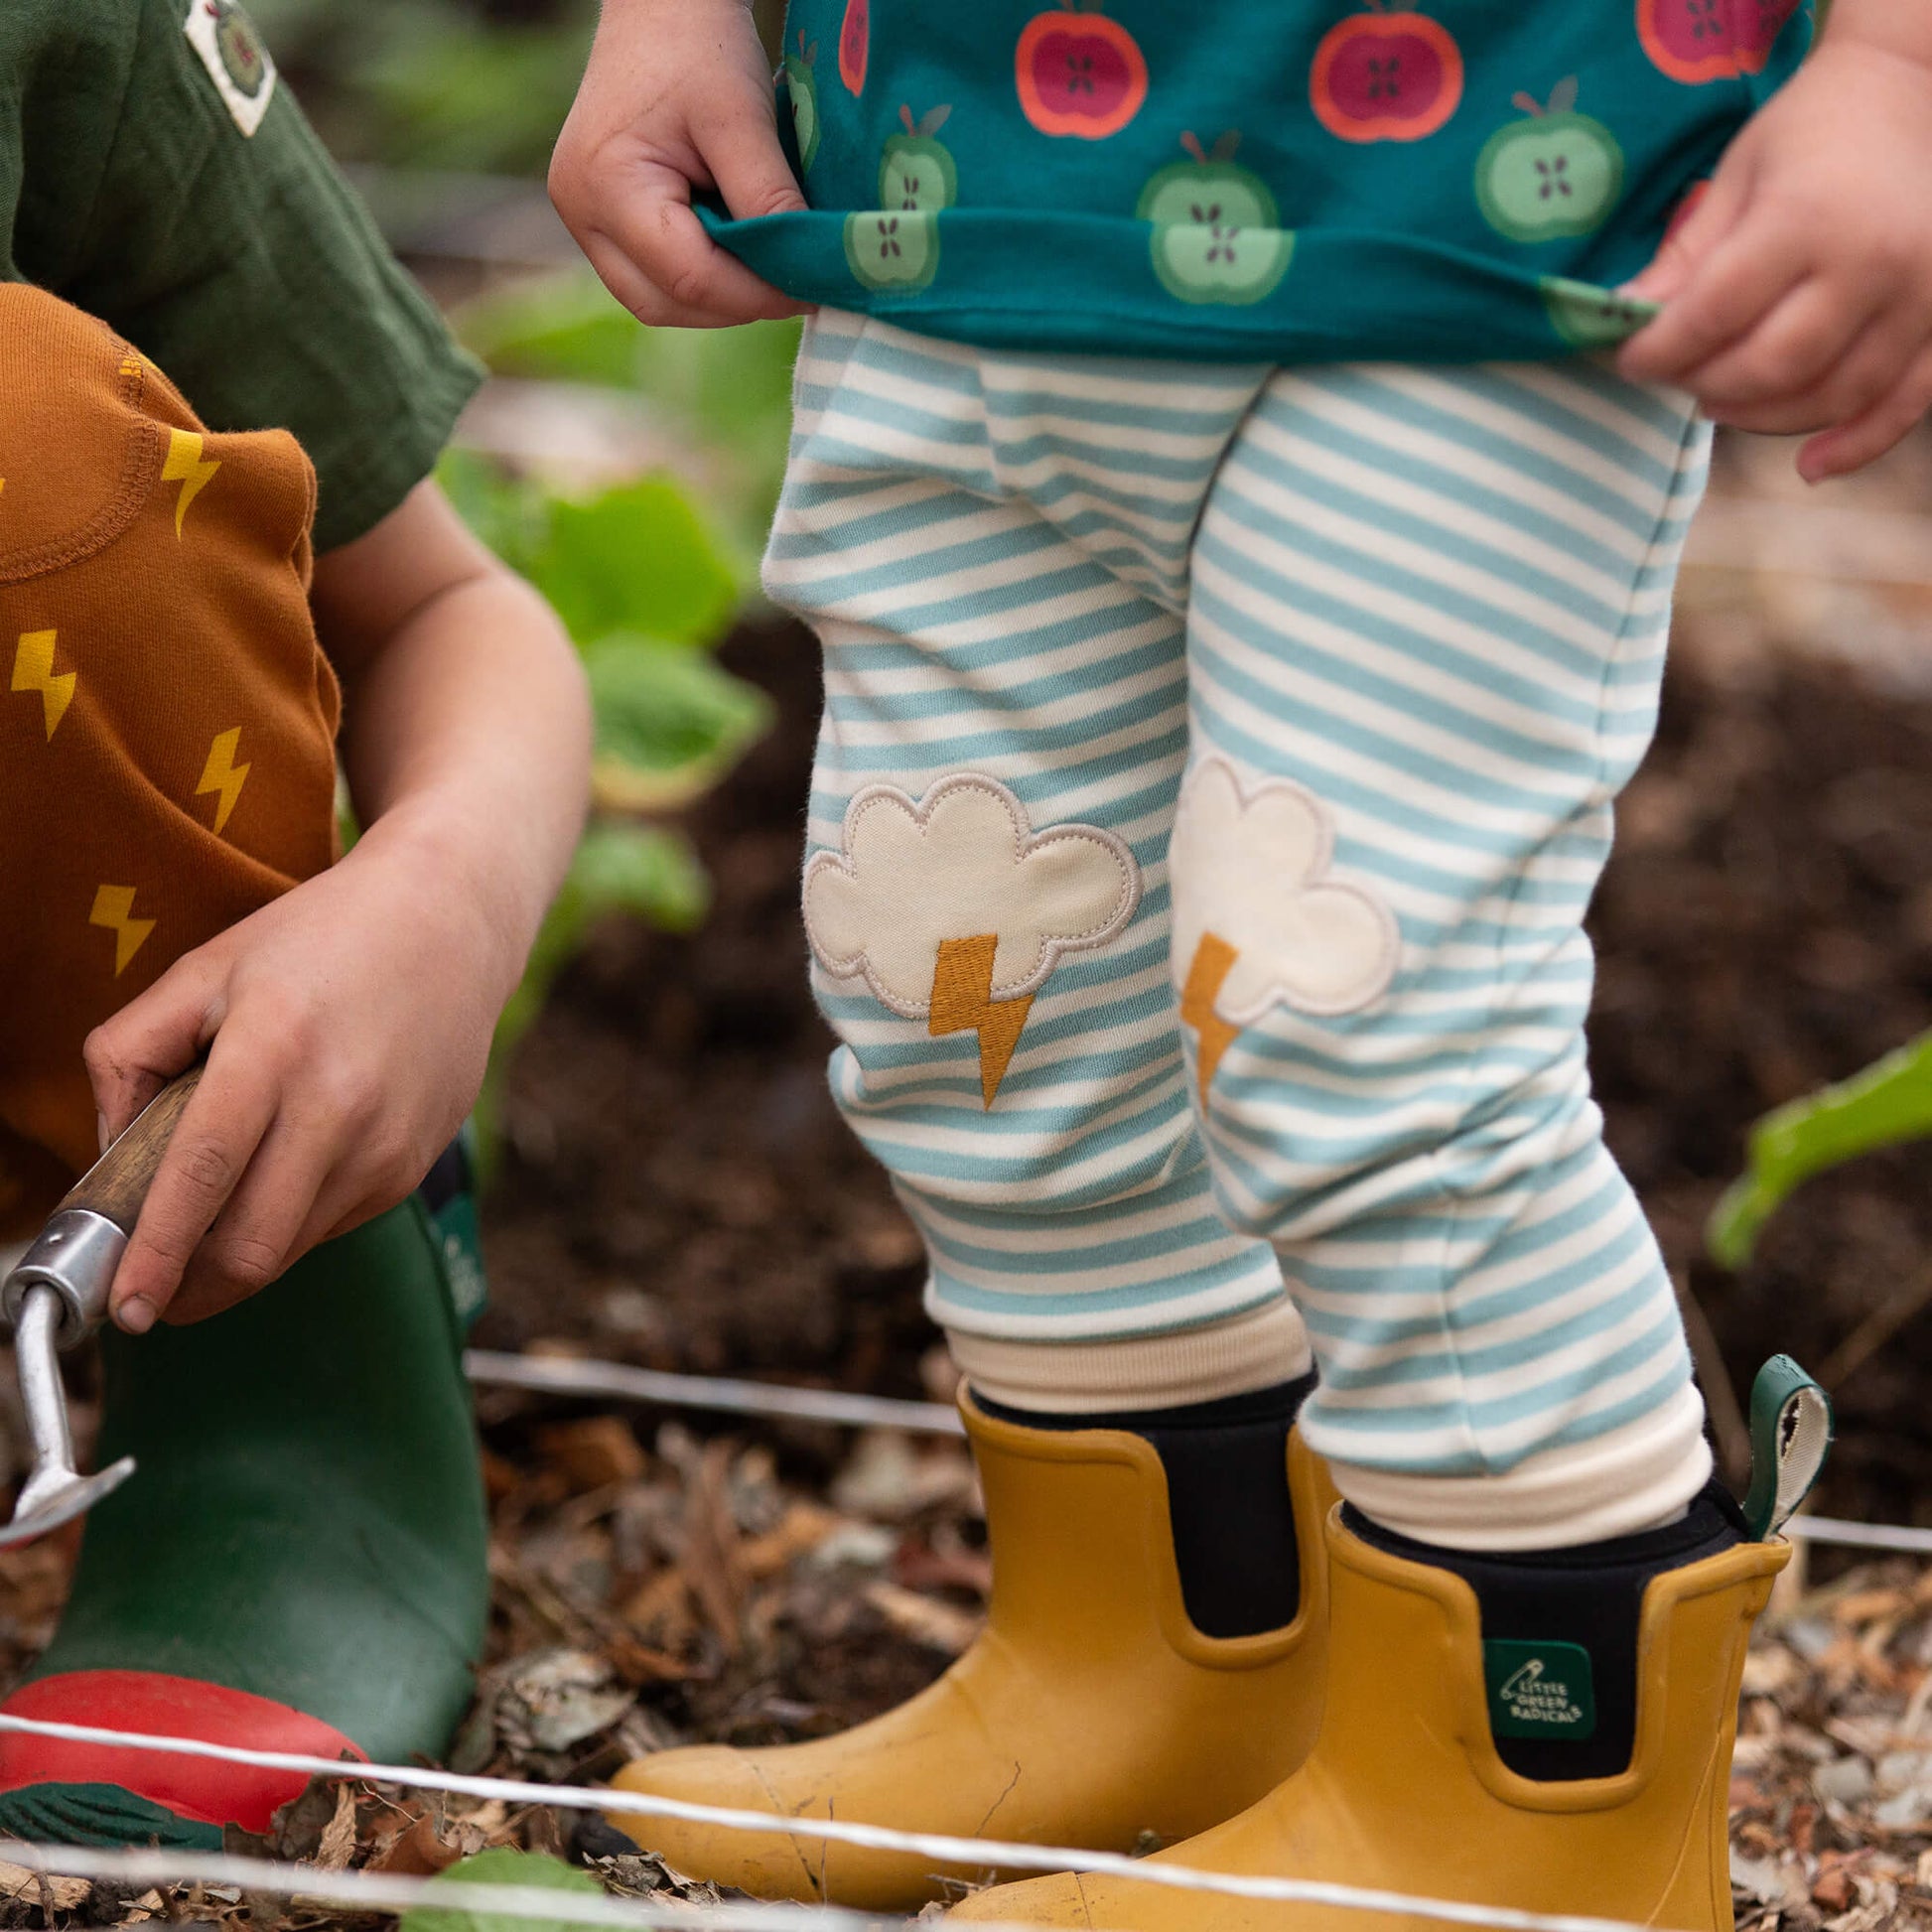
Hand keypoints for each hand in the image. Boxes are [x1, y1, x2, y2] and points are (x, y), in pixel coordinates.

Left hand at [82, 824, 510, 1330]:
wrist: (451, 922)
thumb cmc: (323, 938)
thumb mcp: (204, 970)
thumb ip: (129, 1054)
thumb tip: (112, 1152)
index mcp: (274, 1047)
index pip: (204, 1174)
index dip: (158, 1251)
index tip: (126, 1305)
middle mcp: (340, 1105)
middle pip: (252, 1245)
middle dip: (190, 1288)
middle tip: (153, 1287)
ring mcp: (386, 1143)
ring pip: (290, 1250)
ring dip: (236, 1258)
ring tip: (213, 1215)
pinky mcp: (412, 1166)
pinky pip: (331, 1225)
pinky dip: (288, 1221)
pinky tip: (282, 1171)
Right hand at [550, 0, 811, 327]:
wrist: (659, 6)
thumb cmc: (698, 47)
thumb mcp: (741, 117)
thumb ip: (768, 197)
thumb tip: (806, 272)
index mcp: (605, 185)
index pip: (689, 277)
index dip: (756, 295)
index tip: (812, 289)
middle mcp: (581, 214)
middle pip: (666, 302)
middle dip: (736, 304)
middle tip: (794, 284)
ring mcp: (584, 222)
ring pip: (658, 302)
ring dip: (719, 299)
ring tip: (767, 268)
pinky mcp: (600, 223)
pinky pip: (653, 279)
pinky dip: (700, 280)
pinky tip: (737, 256)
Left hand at [1617, 30, 1931, 480]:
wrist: (1911, 93)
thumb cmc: (1810, 133)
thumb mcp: (1734, 179)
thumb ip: (1684, 259)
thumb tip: (1622, 321)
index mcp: (1806, 219)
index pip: (1711, 317)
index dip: (1658, 352)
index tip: (1629, 360)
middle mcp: (1870, 263)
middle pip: (1768, 368)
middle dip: (1706, 384)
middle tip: (1679, 377)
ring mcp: (1919, 295)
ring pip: (1829, 396)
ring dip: (1763, 416)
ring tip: (1722, 399)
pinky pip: (1904, 404)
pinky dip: (1856, 444)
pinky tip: (1810, 467)